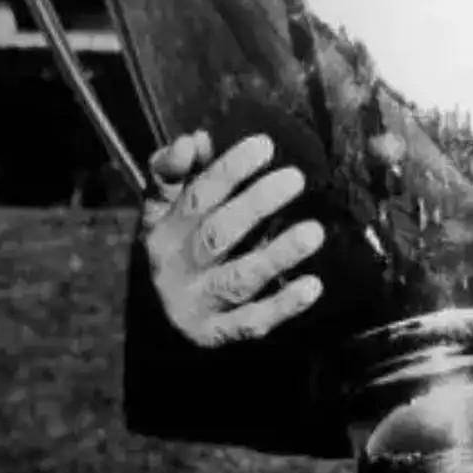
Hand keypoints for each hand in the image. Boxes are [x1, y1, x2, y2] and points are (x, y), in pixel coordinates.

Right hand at [141, 130, 325, 347]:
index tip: (265, 145)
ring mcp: (197, 303)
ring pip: (238, 280)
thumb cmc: (179, 243)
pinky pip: (251, 322)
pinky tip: (312, 286)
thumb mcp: (167, 207)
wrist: (157, 315)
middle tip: (295, 178)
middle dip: (256, 205)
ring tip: (314, 232)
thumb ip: (177, 172)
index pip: (196, 196)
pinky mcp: (217, 333)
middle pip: (218, 235)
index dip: (228, 170)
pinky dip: (282, 305)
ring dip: (277, 256)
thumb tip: (194, 140)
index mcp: (164, 229)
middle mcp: (176, 266)